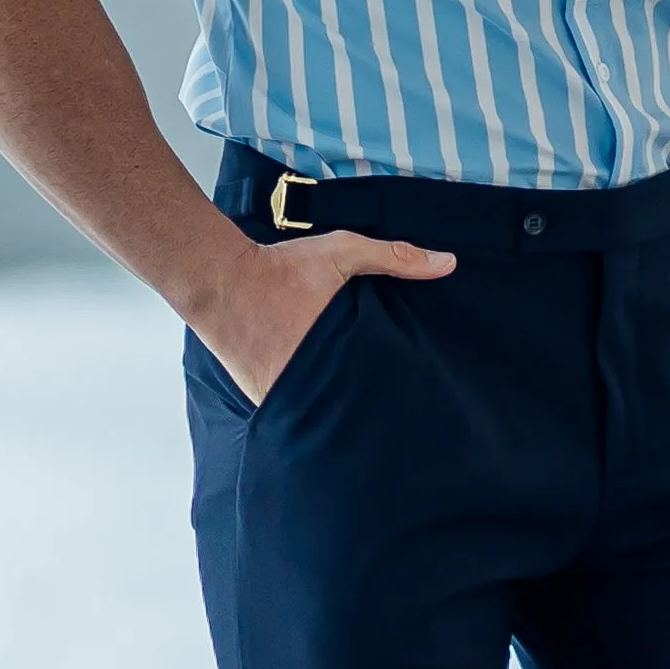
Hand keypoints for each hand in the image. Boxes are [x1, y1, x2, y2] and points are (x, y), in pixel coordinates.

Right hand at [199, 228, 456, 402]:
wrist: (222, 281)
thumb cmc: (283, 268)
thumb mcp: (343, 254)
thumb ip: (395, 258)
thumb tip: (447, 264)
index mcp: (342, 351)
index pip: (381, 384)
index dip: (396, 390)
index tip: (412, 393)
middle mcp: (314, 381)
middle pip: (352, 406)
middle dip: (368, 407)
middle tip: (391, 413)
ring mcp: (286, 394)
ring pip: (322, 413)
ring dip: (334, 410)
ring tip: (355, 414)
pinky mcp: (263, 399)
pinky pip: (291, 412)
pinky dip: (303, 409)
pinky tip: (316, 406)